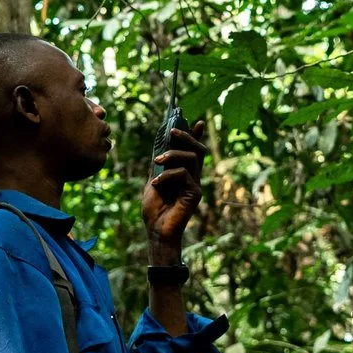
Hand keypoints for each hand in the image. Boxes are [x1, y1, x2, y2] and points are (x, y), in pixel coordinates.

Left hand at [140, 116, 207, 256]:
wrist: (156, 231)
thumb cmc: (155, 209)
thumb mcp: (154, 181)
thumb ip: (159, 166)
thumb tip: (159, 147)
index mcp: (184, 174)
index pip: (193, 151)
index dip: (196, 136)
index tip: (197, 121)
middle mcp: (193, 178)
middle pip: (198, 150)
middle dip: (187, 137)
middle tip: (173, 131)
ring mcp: (195, 186)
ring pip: (191, 158)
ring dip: (172, 154)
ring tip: (157, 160)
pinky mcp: (194, 195)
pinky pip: (183, 175)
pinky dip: (167, 175)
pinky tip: (156, 184)